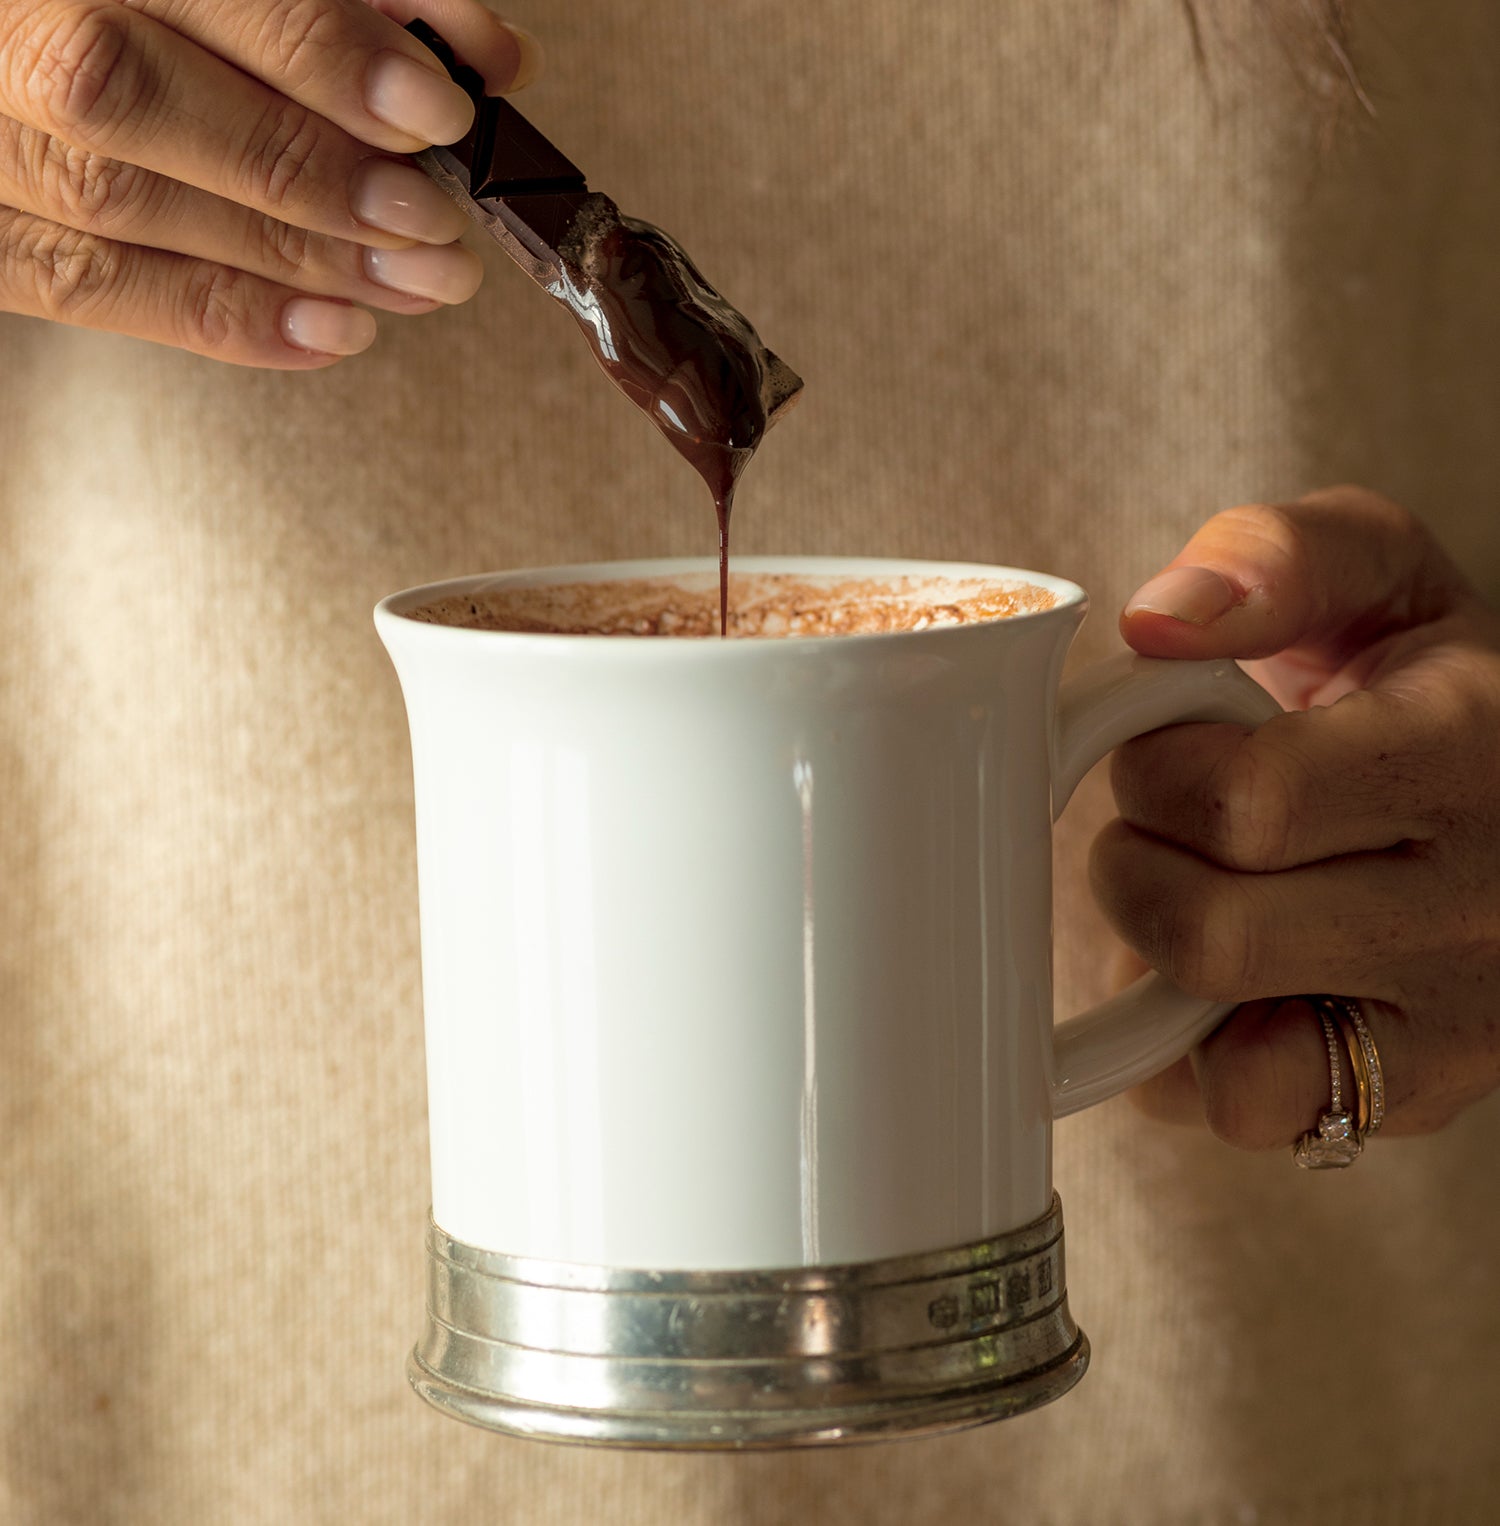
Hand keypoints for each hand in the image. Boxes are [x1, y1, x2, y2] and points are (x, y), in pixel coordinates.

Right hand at [0, 0, 540, 366]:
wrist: (34, 52)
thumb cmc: (177, 27)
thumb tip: (488, 53)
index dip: (319, 51)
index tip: (436, 110)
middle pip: (128, 96)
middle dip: (307, 168)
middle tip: (433, 220)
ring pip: (112, 201)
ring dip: (290, 257)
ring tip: (415, 282)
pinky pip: (85, 287)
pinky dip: (225, 317)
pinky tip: (334, 331)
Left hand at [1092, 486, 1499, 1146]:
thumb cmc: (1411, 672)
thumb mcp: (1372, 568)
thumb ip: (1273, 558)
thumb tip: (1157, 623)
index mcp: (1470, 751)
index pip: (1241, 804)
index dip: (1154, 773)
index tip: (1164, 745)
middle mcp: (1482, 906)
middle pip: (1212, 933)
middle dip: (1136, 866)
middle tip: (1160, 825)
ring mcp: (1460, 1022)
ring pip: (1224, 1054)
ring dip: (1160, 965)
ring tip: (1196, 892)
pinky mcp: (1419, 1094)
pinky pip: (1244, 1111)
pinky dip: (1190, 1054)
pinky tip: (1223, 977)